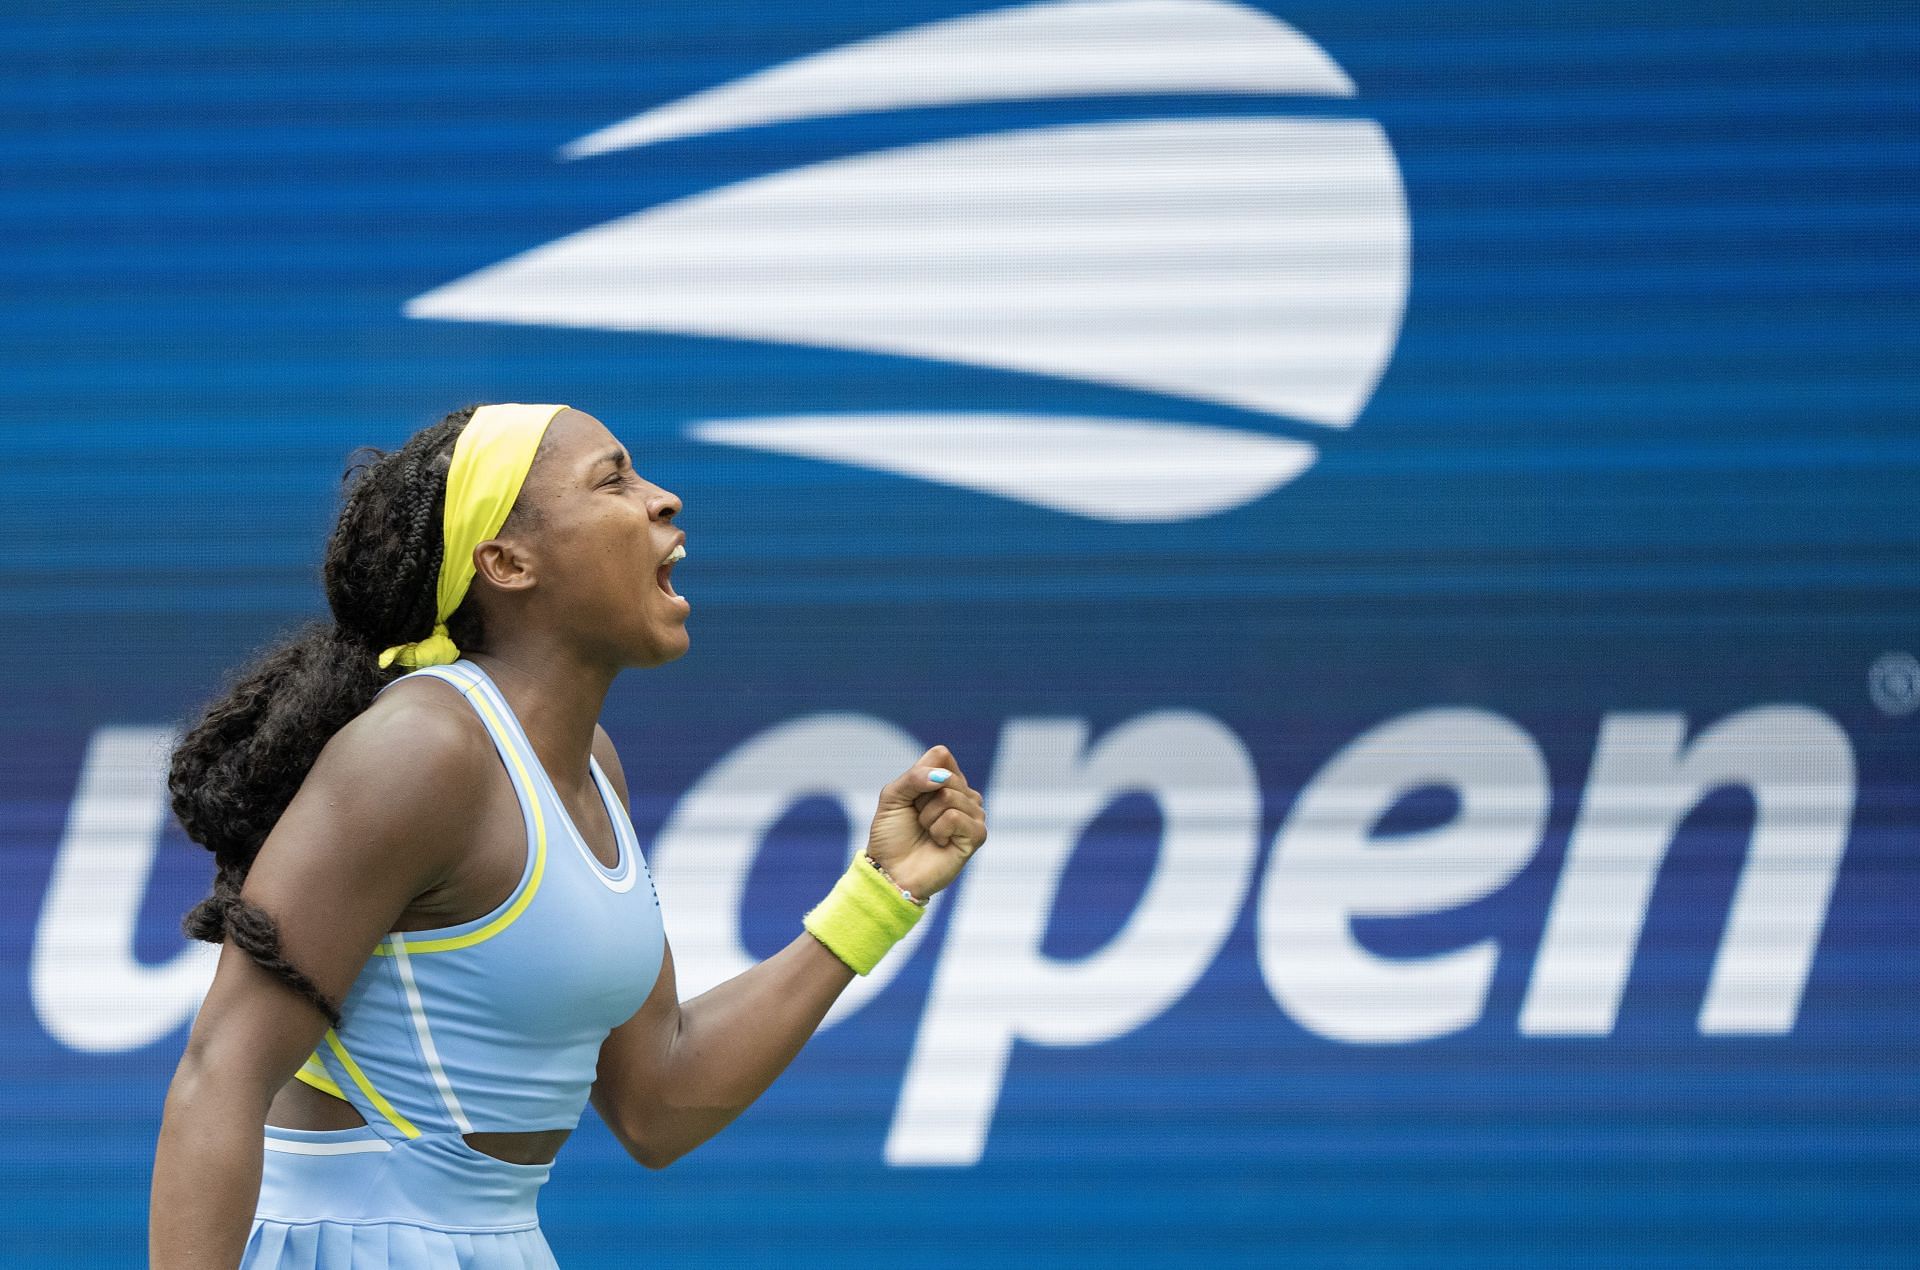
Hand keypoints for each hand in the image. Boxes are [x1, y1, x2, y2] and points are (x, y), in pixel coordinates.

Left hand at [865, 745, 987, 900]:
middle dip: (921, 799)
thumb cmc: (892, 835)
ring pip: (950, 796)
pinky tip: (939, 843)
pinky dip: (938, 830)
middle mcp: (964, 796)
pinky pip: (955, 816)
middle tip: (918, 820)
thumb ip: (914, 777)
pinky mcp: (978, 835)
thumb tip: (942, 778)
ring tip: (928, 833)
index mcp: (947, 782)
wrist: (891, 871)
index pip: (942, 755)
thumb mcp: (893, 796)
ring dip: (928, 817)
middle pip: (946, 776)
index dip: (919, 775)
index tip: (911, 798)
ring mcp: (974, 815)